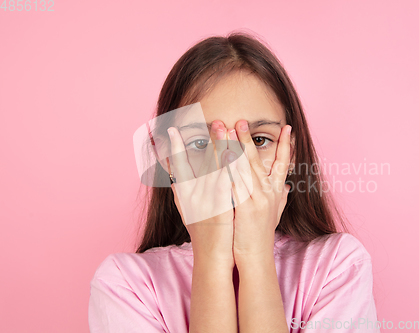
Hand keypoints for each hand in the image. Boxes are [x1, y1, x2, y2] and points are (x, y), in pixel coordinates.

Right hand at [165, 121, 234, 265]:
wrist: (213, 257)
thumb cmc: (202, 234)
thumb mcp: (186, 212)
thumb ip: (179, 192)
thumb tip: (171, 176)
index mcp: (184, 196)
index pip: (176, 167)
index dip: (172, 149)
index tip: (168, 131)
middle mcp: (192, 196)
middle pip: (194, 162)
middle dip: (199, 140)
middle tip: (200, 120)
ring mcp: (207, 201)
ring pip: (212, 167)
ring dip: (217, 144)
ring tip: (220, 125)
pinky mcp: (222, 206)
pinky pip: (226, 181)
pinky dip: (229, 165)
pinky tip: (233, 151)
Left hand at [227, 120, 291, 263]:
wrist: (255, 257)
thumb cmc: (261, 236)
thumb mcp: (275, 214)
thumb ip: (281, 198)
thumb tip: (287, 186)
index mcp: (276, 192)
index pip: (283, 164)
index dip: (286, 146)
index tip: (288, 128)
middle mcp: (269, 192)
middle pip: (258, 160)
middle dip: (249, 139)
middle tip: (242, 120)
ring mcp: (257, 199)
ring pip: (244, 167)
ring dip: (235, 146)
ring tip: (228, 129)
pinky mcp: (245, 207)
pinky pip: (234, 182)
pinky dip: (227, 167)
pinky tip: (220, 155)